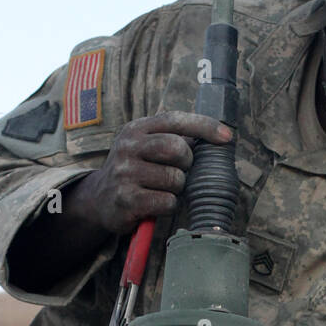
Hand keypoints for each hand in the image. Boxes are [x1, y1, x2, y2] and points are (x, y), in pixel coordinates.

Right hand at [77, 111, 232, 234]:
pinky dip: (169, 205)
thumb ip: (173, 139)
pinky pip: (167, 202)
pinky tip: (157, 204)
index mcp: (137, 129)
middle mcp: (128, 147)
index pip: (175, 120)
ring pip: (175, 178)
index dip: (204, 126)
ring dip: (178, 188)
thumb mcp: (145, 147)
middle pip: (176, 148)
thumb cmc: (134, 171)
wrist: (99, 199)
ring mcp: (125, 173)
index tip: (227, 137)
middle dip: (188, 162)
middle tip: (179, 171)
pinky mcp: (127, 200)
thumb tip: (216, 138)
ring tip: (163, 189)